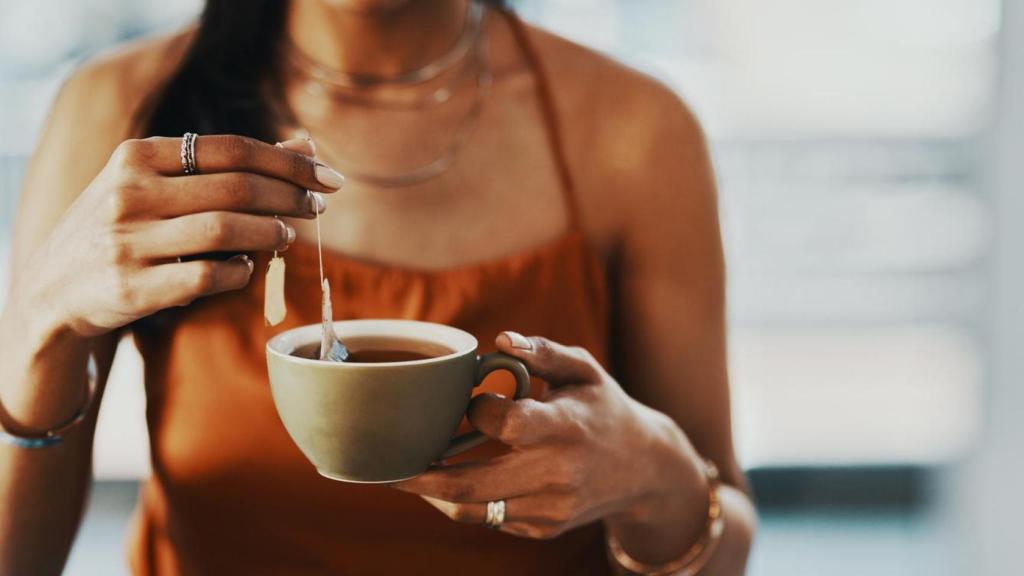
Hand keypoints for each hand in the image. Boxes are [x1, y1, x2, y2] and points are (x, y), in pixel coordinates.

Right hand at [16, 135, 343, 338]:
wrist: (53, 288)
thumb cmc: (124, 226)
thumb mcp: (159, 183)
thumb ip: (228, 164)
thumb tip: (305, 145)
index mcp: (137, 156)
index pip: (232, 149)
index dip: (289, 162)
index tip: (328, 177)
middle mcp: (129, 194)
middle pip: (237, 187)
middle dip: (291, 197)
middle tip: (319, 207)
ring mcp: (128, 242)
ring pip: (227, 231)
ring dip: (271, 233)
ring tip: (287, 236)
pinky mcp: (133, 288)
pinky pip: (210, 277)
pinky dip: (243, 271)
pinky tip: (250, 267)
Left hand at [394, 332, 706, 539]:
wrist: (645, 469)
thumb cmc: (604, 408)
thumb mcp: (584, 370)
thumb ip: (542, 351)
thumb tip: (499, 342)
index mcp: (566, 428)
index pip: (503, 424)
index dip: (478, 410)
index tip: (474, 401)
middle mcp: (558, 474)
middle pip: (472, 484)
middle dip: (420, 477)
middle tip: (387, 465)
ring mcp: (551, 508)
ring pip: (474, 510)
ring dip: (434, 495)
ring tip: (406, 475)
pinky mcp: (544, 528)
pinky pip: (491, 519)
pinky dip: (465, 502)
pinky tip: (451, 482)